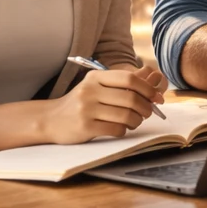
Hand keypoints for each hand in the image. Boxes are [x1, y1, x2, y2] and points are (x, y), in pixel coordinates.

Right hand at [46, 65, 164, 143]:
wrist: (50, 120)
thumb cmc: (81, 102)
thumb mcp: (97, 86)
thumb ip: (123, 82)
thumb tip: (155, 77)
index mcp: (96, 77)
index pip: (129, 78)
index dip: (148, 88)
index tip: (156, 97)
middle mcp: (90, 91)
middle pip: (130, 98)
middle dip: (145, 107)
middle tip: (148, 112)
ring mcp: (86, 109)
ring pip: (126, 115)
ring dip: (137, 120)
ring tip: (135, 121)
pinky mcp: (85, 127)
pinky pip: (116, 129)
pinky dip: (124, 130)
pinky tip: (120, 129)